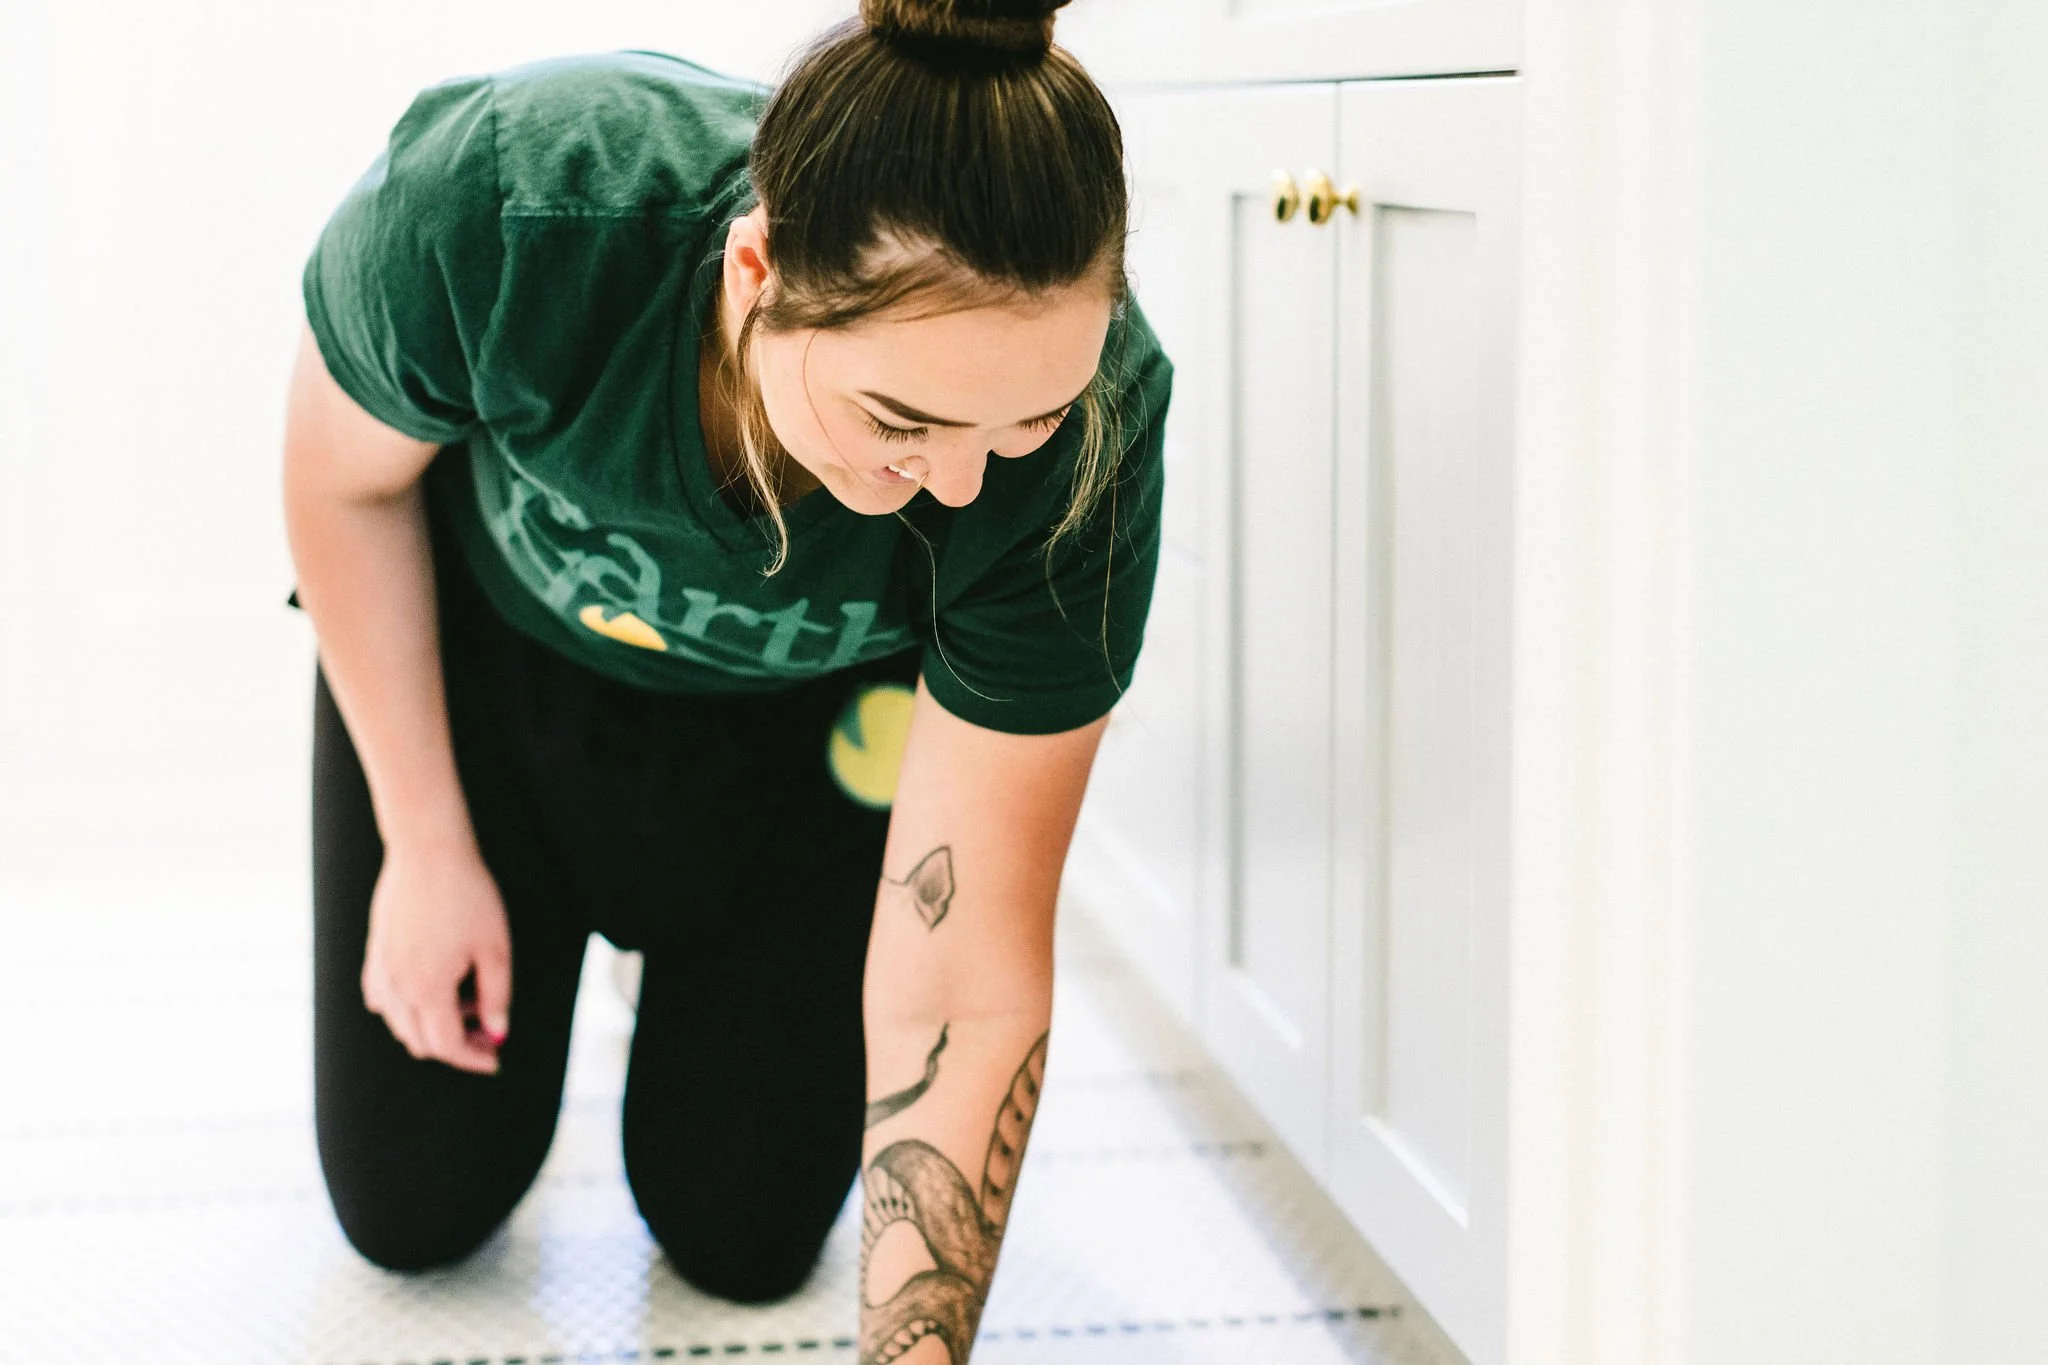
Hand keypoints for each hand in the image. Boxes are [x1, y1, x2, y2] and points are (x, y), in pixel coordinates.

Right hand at [360, 836, 512, 1074]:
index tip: (495, 1058)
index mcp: (427, 990)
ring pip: (399, 1024)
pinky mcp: (374, 954)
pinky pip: (383, 999)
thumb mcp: (495, 948)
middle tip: (488, 1032)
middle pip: (421, 1041)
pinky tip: (432, 989)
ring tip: (468, 1001)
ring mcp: (380, 971)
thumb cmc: (468, 895)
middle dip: (456, 1045)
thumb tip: (498, 1033)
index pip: (447, 1045)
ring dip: (432, 1026)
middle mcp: (396, 988)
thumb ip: (496, 996)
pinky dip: (406, 1008)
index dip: (473, 1058)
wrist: (427, 852)